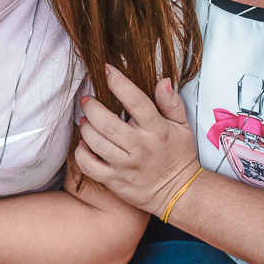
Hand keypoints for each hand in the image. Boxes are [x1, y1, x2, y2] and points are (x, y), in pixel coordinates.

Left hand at [75, 67, 200, 216]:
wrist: (178, 193)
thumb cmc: (177, 155)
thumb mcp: (182, 126)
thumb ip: (171, 102)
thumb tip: (162, 80)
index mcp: (157, 130)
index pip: (136, 101)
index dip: (119, 82)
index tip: (107, 69)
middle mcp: (140, 147)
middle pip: (108, 123)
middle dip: (92, 107)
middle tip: (87, 99)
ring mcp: (126, 166)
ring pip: (96, 143)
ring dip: (86, 127)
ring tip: (85, 119)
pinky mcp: (114, 181)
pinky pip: (90, 166)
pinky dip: (81, 153)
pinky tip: (84, 144)